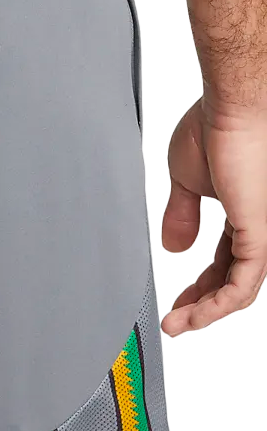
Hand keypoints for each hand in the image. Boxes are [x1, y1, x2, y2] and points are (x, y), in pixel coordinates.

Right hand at [162, 97, 266, 334]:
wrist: (234, 106)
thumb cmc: (215, 126)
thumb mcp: (185, 178)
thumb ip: (181, 214)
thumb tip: (172, 247)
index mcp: (245, 210)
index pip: (225, 260)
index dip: (200, 284)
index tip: (176, 300)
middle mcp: (260, 224)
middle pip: (233, 279)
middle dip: (202, 303)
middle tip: (176, 320)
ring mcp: (265, 233)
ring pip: (241, 290)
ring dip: (206, 312)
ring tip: (176, 325)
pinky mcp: (262, 237)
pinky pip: (242, 286)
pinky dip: (216, 306)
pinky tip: (194, 316)